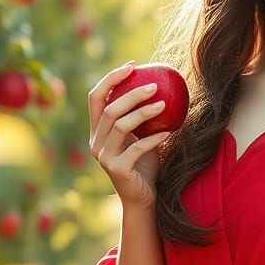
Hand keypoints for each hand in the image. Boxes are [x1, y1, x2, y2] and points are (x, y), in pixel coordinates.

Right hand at [87, 62, 170, 209]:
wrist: (144, 198)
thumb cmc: (146, 165)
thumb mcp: (142, 136)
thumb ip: (143, 117)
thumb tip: (162, 85)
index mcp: (97, 131)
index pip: (96, 98)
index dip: (110, 79)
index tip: (132, 66)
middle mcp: (96, 142)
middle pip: (109, 109)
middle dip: (131, 93)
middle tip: (154, 86)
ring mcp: (104, 157)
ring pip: (120, 125)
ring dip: (143, 112)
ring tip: (163, 105)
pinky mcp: (117, 169)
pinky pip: (136, 148)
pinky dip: (153, 138)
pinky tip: (168, 133)